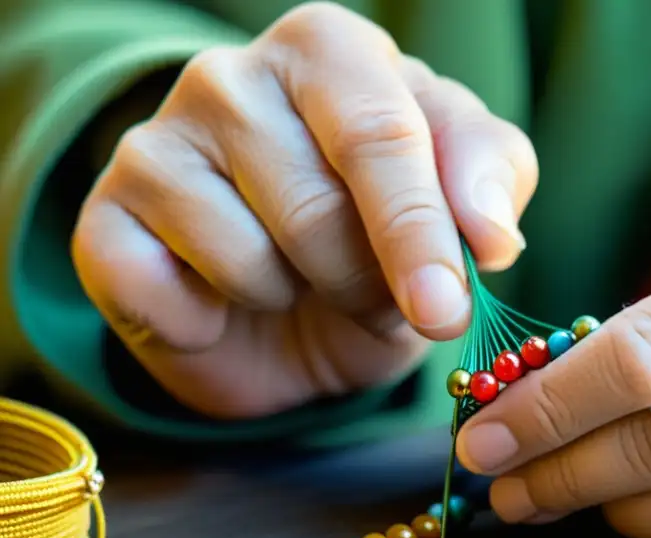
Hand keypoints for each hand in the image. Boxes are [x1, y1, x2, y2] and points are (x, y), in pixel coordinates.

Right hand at [72, 2, 535, 418]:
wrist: (294, 315)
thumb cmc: (382, 240)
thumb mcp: (460, 203)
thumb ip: (491, 182)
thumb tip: (494, 235)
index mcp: (329, 50)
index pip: (380, 134)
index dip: (417, 232)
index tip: (446, 309)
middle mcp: (230, 76)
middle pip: (317, 208)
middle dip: (366, 284)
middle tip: (379, 298)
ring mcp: (155, 143)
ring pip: (250, 259)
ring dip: (298, 301)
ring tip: (302, 283)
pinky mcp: (105, 221)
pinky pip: (168, 294)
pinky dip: (215, 322)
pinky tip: (223, 298)